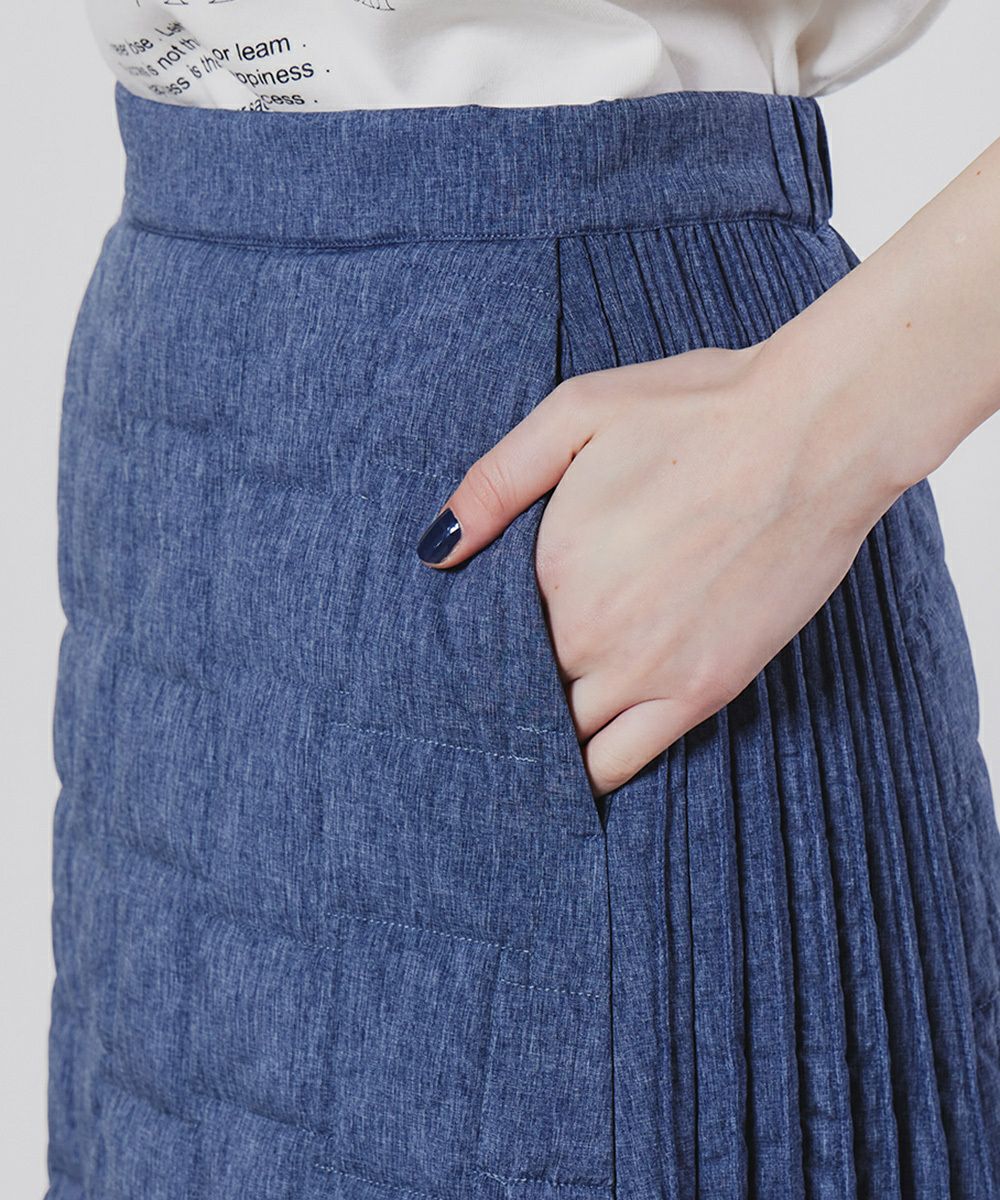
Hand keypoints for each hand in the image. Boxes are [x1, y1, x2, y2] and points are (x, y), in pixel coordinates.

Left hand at [416, 341, 905, 796]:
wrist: (815, 432)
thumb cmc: (698, 412)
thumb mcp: (576, 412)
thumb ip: (495, 482)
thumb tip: (435, 552)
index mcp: (548, 567)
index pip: (487, 637)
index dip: (483, 643)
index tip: (484, 644)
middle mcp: (587, 632)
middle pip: (521, 691)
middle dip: (511, 689)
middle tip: (512, 684)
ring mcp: (647, 670)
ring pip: (565, 738)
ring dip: (548, 734)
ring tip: (545, 721)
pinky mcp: (704, 691)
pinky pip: (621, 764)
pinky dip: (593, 771)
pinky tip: (584, 757)